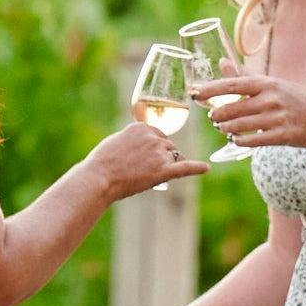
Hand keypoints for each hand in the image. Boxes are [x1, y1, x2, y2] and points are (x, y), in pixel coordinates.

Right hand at [82, 120, 206, 202]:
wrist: (99, 177)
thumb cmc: (103, 162)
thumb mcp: (117, 141)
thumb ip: (135, 140)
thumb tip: (143, 145)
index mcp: (143, 127)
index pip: (158, 136)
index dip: (153, 149)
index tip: (141, 158)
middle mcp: (154, 137)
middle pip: (168, 147)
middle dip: (160, 157)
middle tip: (140, 169)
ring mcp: (160, 154)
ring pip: (173, 158)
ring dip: (166, 166)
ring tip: (144, 175)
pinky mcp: (163, 171)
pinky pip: (185, 168)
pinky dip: (197, 168)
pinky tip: (206, 168)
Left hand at [191, 74, 305, 151]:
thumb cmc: (293, 99)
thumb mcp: (272, 84)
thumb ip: (245, 76)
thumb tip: (223, 62)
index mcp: (267, 84)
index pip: (233, 85)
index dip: (212, 89)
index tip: (196, 93)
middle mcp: (271, 99)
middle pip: (233, 108)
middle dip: (218, 114)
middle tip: (212, 116)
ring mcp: (277, 118)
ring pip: (239, 125)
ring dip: (226, 128)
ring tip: (221, 127)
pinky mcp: (281, 136)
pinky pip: (252, 140)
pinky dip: (240, 140)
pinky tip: (235, 138)